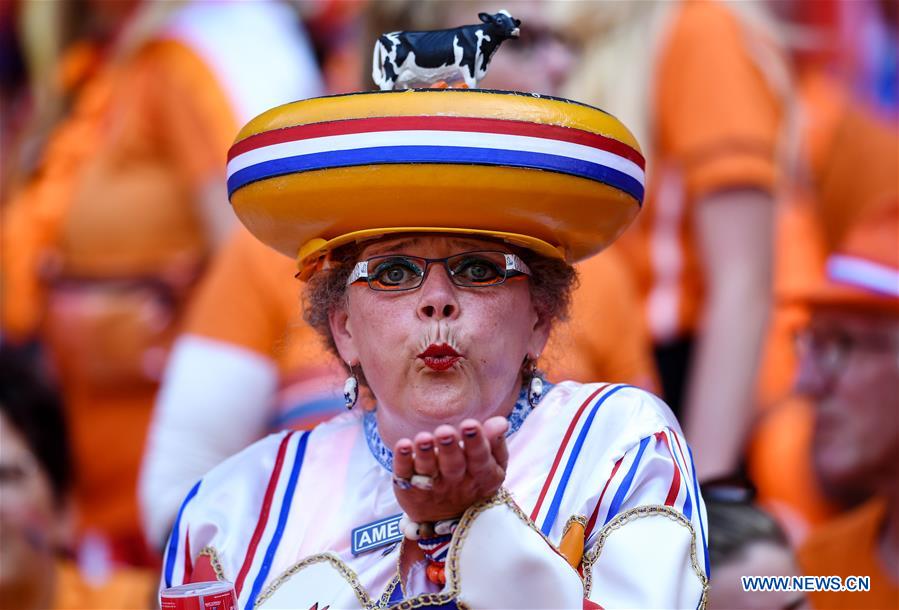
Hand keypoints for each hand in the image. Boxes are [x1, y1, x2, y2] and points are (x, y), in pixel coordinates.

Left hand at [392, 417, 508, 522]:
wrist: (446, 518)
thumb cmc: (473, 479)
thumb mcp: (491, 465)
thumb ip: (495, 442)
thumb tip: (501, 421)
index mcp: (480, 475)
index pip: (480, 458)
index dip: (476, 442)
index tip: (470, 424)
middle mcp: (455, 482)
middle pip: (452, 466)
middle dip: (449, 448)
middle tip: (444, 431)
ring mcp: (431, 486)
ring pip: (427, 470)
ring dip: (424, 454)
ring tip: (423, 438)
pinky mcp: (408, 488)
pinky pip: (404, 475)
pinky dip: (402, 460)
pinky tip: (402, 445)